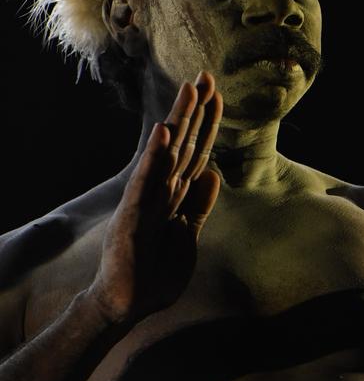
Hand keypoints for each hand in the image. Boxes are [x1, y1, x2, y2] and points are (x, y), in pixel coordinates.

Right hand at [88, 71, 222, 324]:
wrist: (128, 304)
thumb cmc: (155, 271)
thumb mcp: (187, 234)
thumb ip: (198, 206)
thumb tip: (213, 173)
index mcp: (175, 193)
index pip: (196, 150)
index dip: (207, 123)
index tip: (218, 94)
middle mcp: (161, 188)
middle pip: (183, 142)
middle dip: (195, 110)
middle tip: (206, 76)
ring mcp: (147, 198)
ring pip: (167, 152)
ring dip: (179, 120)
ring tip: (189, 89)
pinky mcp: (134, 214)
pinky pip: (147, 181)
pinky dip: (156, 156)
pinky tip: (164, 131)